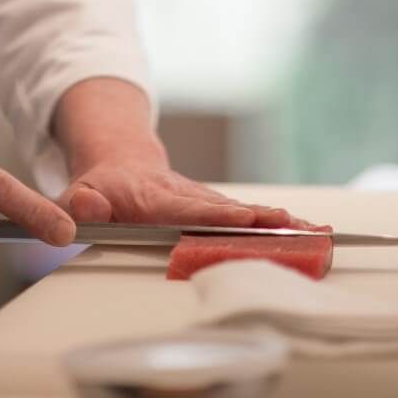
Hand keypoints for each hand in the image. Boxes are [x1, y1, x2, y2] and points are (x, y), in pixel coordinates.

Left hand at [57, 160, 307, 230]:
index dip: (220, 216)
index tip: (248, 219)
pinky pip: (250, 218)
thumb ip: (79, 204)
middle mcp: (188, 196)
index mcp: (157, 198)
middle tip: (301, 229)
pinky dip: (281, 226)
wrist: (119, 162)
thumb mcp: (78, 194)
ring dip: (283, 224)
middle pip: (232, 211)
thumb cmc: (99, 189)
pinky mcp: (216, 208)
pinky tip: (312, 234)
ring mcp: (205, 201)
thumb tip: (87, 207)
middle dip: (267, 221)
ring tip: (319, 235)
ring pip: (247, 213)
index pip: (192, 209)